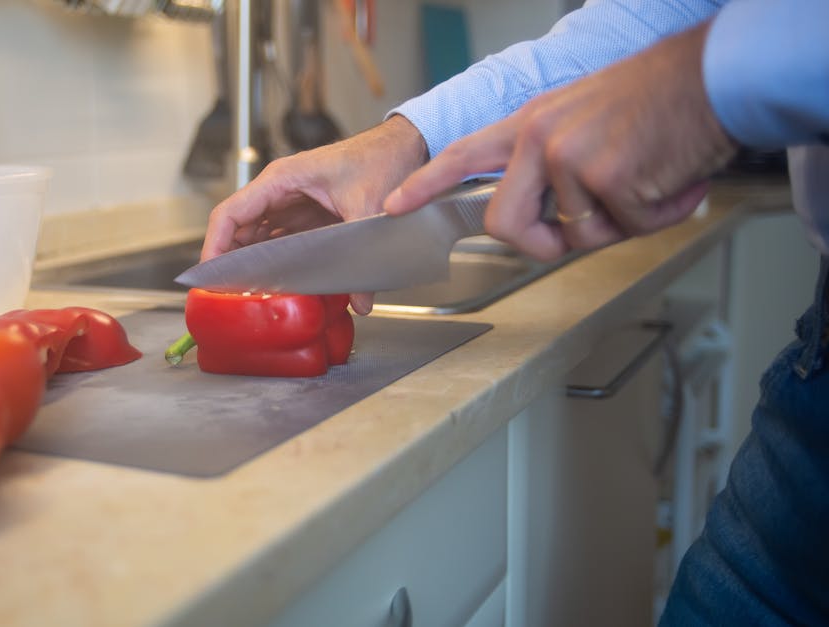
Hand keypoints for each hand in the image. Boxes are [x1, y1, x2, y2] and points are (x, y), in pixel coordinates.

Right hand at [202, 115, 427, 313]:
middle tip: (224, 294)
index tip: (210, 274)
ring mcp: (289, 203)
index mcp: (282, 180)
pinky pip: (277, 241)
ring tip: (244, 294)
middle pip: (237, 229)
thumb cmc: (380, 158)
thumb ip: (361, 251)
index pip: (231, 213)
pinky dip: (270, 261)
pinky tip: (272, 283)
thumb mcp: (369, 206)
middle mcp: (279, 191)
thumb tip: (361, 302)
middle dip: (228, 261)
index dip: (215, 245)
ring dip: (248, 264)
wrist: (402, 146)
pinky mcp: (303, 216)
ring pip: (254, 237)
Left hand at [383, 21, 738, 260]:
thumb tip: (555, 218)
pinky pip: (624, 229)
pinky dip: (658, 215)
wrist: (713, 78)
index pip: (463, 154)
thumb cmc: (660, 100)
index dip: (426, 183)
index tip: (394, 206)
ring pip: (577, 234)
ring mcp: (568, 157)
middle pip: (507, 224)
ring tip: (648, 180)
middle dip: (543, 243)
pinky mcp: (604, 178)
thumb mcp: (587, 120)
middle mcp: (540, 138)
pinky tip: (671, 178)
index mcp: (532, 123)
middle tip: (585, 228)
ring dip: (621, 222)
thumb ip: (555, 164)